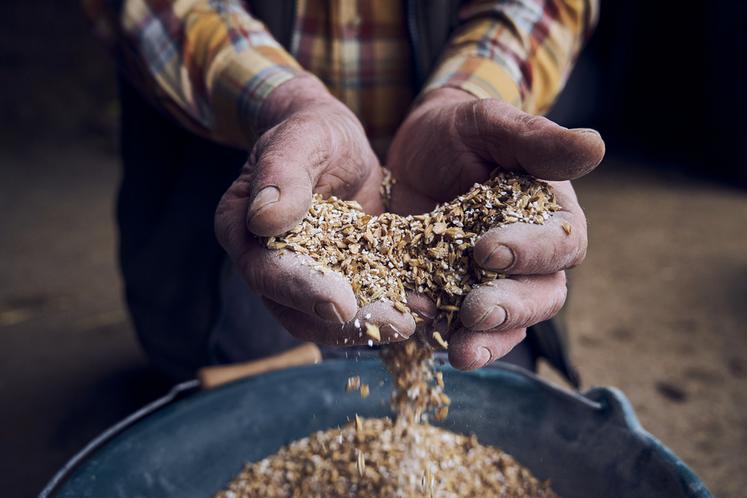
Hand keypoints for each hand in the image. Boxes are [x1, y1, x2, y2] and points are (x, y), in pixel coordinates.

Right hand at [216, 76, 415, 345]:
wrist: (335, 142)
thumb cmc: (312, 132)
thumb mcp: (301, 139)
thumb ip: (282, 174)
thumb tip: (264, 219)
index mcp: (242, 229)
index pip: (265, 271)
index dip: (302, 291)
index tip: (341, 305)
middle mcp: (267, 263)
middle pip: (297, 312)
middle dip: (346, 325)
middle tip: (396, 325)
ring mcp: (303, 279)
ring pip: (329, 321)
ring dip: (371, 327)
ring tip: (415, 322)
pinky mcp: (340, 281)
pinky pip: (360, 307)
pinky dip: (389, 312)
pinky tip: (424, 310)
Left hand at [387, 88, 604, 368]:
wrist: (414, 151)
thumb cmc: (461, 133)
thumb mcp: (490, 125)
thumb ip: (536, 140)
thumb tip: (595, 144)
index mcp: (549, 218)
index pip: (559, 245)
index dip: (530, 253)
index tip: (488, 250)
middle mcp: (529, 260)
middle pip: (540, 298)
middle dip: (510, 308)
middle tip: (475, 310)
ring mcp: (493, 284)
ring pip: (507, 326)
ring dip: (487, 342)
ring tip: (460, 353)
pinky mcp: (453, 299)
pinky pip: (458, 330)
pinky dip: (442, 336)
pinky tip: (419, 334)